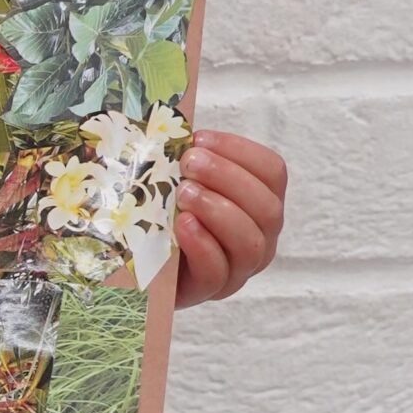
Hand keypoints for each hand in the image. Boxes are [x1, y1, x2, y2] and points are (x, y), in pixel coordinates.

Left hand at [174, 128, 285, 307]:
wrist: (140, 264)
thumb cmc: (164, 212)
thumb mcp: (176, 179)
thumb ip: (183, 156)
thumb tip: (171, 124)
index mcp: (258, 201)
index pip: (272, 171)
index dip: (239, 150)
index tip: (199, 139)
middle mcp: (259, 235)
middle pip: (267, 207)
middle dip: (227, 178)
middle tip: (188, 164)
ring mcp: (238, 266)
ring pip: (250, 242)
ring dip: (217, 210)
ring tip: (182, 194)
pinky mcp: (211, 289)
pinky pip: (218, 271)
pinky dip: (202, 244)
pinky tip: (182, 225)